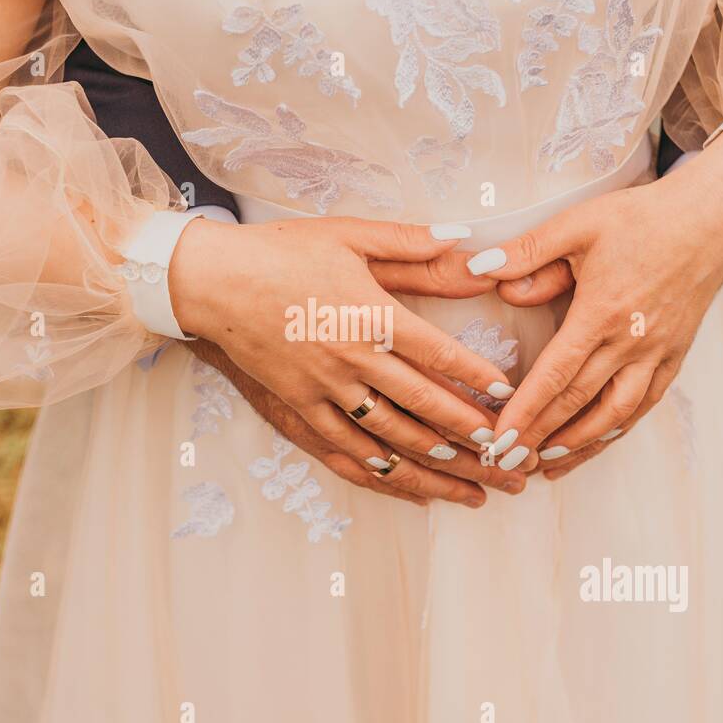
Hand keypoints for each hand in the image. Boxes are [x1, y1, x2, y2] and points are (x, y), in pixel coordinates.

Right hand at [168, 216, 516, 501]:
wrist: (213, 281)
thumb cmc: (283, 252)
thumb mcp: (350, 235)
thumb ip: (412, 245)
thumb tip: (467, 243)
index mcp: (370, 314)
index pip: (436, 353)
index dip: (475, 378)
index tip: (509, 397)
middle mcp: (352, 359)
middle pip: (422, 406)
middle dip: (471, 437)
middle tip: (509, 459)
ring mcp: (324, 389)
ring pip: (389, 438)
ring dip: (436, 466)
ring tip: (475, 486)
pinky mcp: (298, 407)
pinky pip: (345, 448)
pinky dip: (381, 472)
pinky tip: (411, 486)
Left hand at [467, 128, 722, 462]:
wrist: (711, 218)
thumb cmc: (641, 218)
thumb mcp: (578, 224)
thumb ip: (529, 251)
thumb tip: (480, 271)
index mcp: (602, 312)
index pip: (557, 374)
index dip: (526, 411)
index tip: (499, 439)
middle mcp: (632, 342)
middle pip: (580, 403)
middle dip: (541, 439)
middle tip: (509, 464)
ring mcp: (657, 354)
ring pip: (616, 414)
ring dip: (580, 444)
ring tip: (546, 466)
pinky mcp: (674, 357)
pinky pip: (644, 405)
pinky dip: (616, 430)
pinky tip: (594, 443)